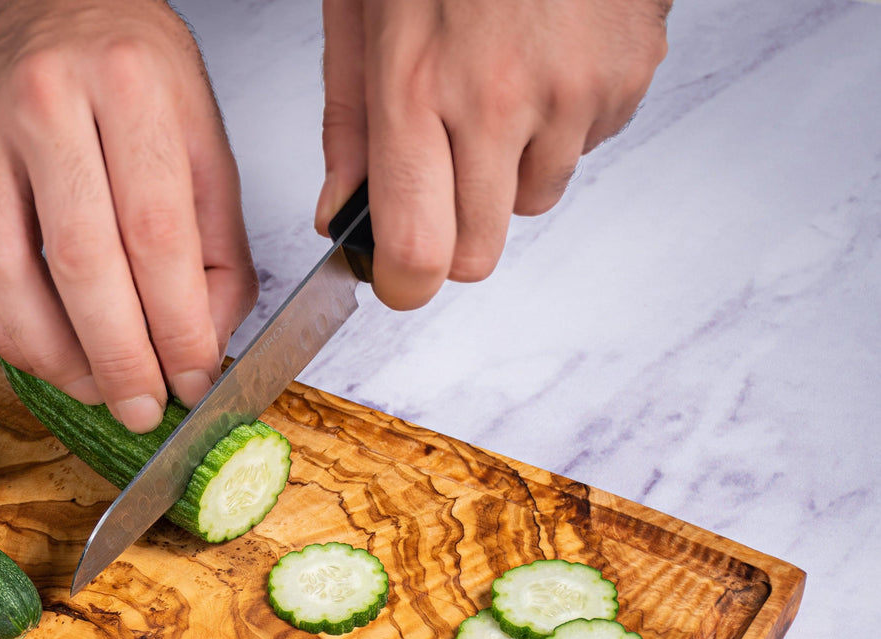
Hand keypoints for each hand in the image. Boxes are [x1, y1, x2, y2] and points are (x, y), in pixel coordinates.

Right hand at [0, 0, 257, 432]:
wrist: (39, 1)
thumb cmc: (126, 65)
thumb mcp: (200, 129)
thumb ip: (217, 238)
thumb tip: (204, 339)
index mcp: (131, 83)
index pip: (158, 234)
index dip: (178, 325)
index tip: (194, 377)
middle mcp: (50, 102)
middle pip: (85, 264)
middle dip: (121, 357)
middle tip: (144, 407)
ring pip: (12, 279)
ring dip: (58, 358)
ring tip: (98, 391)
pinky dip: (11, 335)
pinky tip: (49, 358)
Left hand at [316, 0, 670, 308]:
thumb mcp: (361, 11)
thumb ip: (347, 120)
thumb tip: (339, 208)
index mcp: (418, 86)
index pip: (417, 251)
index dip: (403, 283)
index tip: (396, 277)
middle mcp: (499, 102)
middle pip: (480, 254)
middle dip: (454, 237)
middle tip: (441, 183)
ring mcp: (573, 93)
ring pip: (534, 200)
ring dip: (509, 172)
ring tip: (494, 89)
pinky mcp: (627, 78)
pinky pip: (586, 146)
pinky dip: (560, 125)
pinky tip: (540, 60)